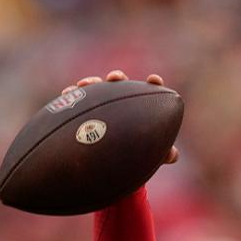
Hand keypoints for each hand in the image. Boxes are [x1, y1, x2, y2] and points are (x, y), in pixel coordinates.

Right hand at [61, 70, 178, 164]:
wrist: (110, 163)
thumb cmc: (135, 155)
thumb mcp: (149, 155)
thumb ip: (162, 153)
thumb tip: (173, 155)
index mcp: (141, 108)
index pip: (149, 92)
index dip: (153, 84)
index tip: (154, 80)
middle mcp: (121, 101)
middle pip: (121, 84)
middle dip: (118, 77)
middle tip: (115, 78)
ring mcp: (102, 103)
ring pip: (96, 88)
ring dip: (92, 82)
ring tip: (85, 84)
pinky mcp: (84, 110)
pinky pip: (77, 99)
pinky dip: (72, 94)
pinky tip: (67, 93)